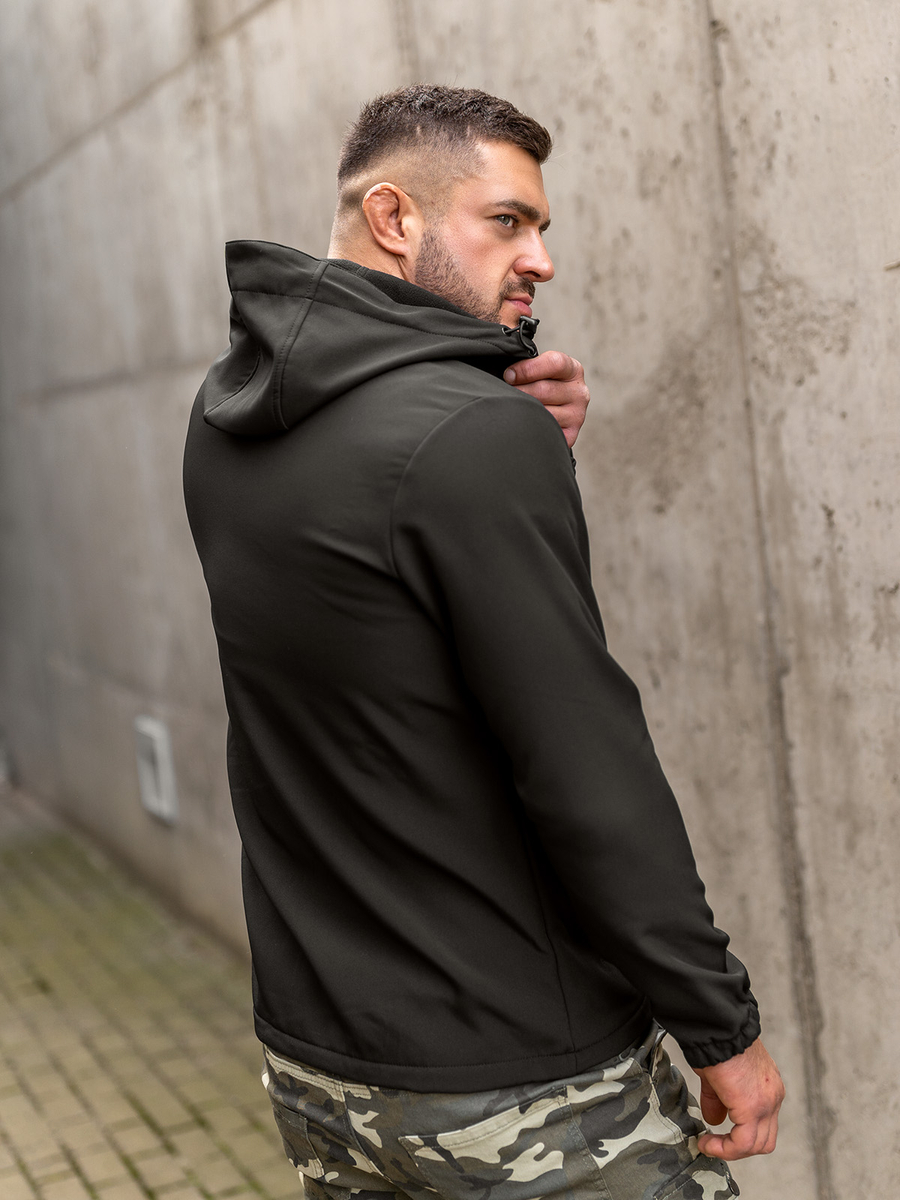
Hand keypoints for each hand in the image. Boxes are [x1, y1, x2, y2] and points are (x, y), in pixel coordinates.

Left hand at [503, 351, 588, 447]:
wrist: (548, 415)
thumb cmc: (536, 386)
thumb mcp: (537, 368)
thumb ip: (526, 356)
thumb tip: (506, 341)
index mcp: (573, 370)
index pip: (555, 363)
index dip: (527, 369)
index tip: (508, 374)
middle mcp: (580, 392)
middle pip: (544, 390)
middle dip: (519, 391)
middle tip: (504, 393)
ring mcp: (577, 415)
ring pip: (543, 412)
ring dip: (522, 410)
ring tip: (510, 408)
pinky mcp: (570, 435)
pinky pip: (545, 431)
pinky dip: (531, 427)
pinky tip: (522, 424)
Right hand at [693, 1038, 784, 1160]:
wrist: (718, 1026)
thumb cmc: (716, 1040)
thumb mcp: (718, 1074)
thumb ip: (719, 1099)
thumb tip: (714, 1118)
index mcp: (768, 1086)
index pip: (763, 1123)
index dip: (740, 1133)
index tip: (717, 1134)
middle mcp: (773, 1096)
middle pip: (764, 1139)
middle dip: (738, 1147)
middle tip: (715, 1144)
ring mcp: (767, 1103)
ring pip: (757, 1145)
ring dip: (730, 1150)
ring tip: (708, 1144)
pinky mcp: (752, 1108)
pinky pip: (743, 1143)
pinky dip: (725, 1149)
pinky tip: (707, 1143)